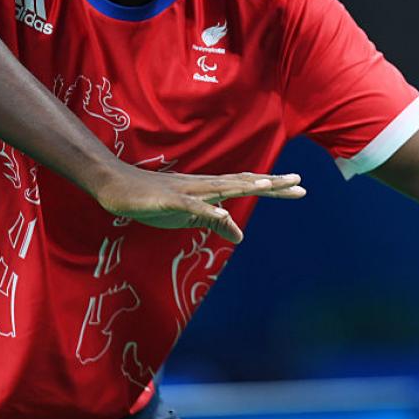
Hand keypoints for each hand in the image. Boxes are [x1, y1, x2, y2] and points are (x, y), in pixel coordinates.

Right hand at [91, 164, 304, 240]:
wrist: (118, 187)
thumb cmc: (154, 200)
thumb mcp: (189, 216)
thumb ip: (215, 224)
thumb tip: (241, 236)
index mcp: (211, 189)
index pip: (248, 186)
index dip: (273, 187)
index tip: (299, 188)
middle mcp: (205, 185)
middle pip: (243, 182)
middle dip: (271, 183)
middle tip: (300, 182)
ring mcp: (187, 190)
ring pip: (221, 187)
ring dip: (244, 186)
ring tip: (268, 185)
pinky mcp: (169, 199)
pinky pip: (190, 204)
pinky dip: (206, 208)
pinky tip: (221, 212)